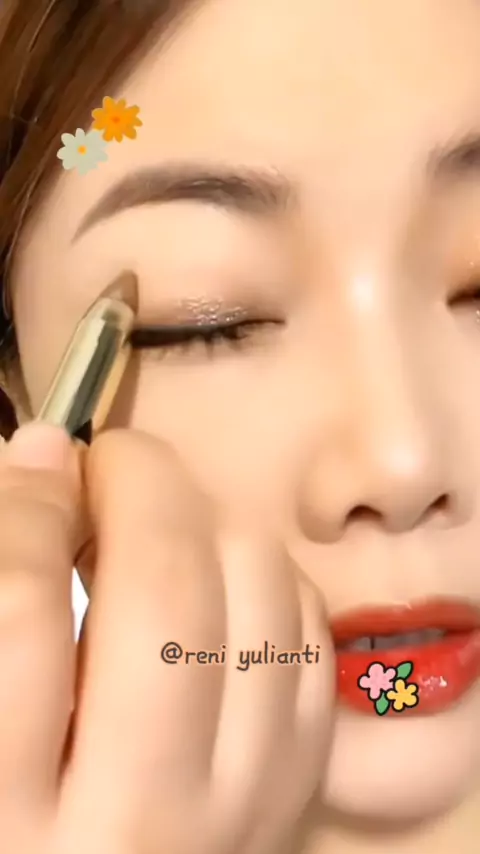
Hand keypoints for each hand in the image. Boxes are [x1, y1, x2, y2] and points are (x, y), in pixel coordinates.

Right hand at [0, 423, 334, 853]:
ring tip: (162, 518)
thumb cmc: (28, 814)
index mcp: (9, 817)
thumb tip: (44, 454)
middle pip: (168, 593)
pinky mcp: (298, 790)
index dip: (31, 510)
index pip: (22, 613)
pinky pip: (307, 640)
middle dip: (143, 486)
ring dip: (211, 522)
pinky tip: (218, 577)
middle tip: (111, 464)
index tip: (41, 465)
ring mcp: (240, 810)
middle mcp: (138, 822)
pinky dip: (265, 578)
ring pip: (262, 601)